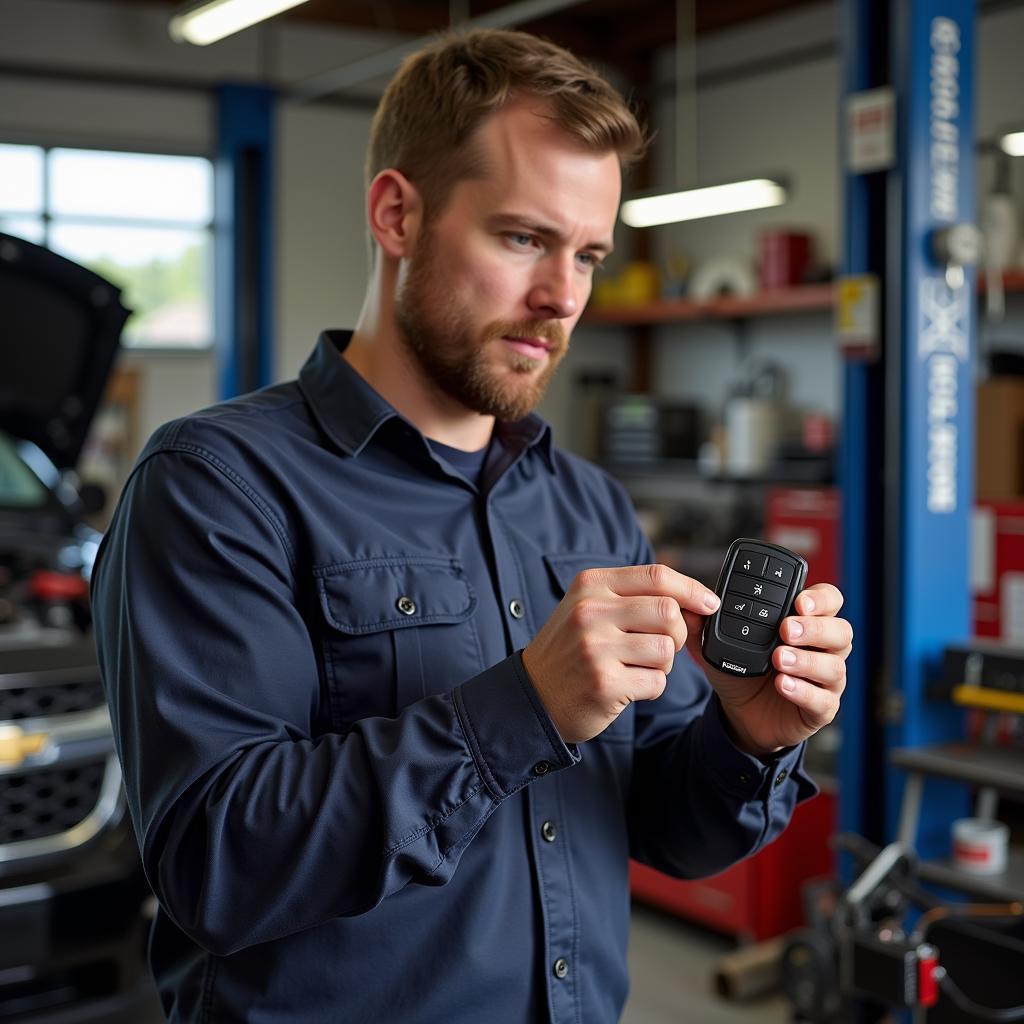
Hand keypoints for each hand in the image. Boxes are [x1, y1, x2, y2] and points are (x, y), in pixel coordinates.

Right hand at [522, 564, 720, 743]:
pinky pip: (657, 681)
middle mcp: (590, 612)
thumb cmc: (570, 650)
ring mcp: (595, 648)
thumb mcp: (588, 608)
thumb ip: (632, 597)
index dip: (692, 590)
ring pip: (667, 649)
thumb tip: (695, 601)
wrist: (532, 696)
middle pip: (669, 612)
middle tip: (661, 646)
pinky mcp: (604, 683)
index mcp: (590, 586)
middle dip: (678, 633)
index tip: (710, 604)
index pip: (657, 575)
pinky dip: (651, 687)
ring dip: (663, 664)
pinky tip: (627, 685)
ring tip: (636, 666)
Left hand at [690, 583, 851, 755]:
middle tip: (785, 630)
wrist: (741, 714)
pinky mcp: (821, 708)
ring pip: (834, 666)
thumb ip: (706, 624)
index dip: (820, 599)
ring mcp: (826, 680)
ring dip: (807, 660)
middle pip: (840, 631)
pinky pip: (823, 700)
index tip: (798, 602)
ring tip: (779, 659)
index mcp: (805, 623)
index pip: (829, 601)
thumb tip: (689, 606)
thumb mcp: (720, 644)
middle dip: (815, 628)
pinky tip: (783, 685)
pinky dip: (803, 691)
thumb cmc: (741, 671)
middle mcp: (823, 648)